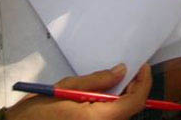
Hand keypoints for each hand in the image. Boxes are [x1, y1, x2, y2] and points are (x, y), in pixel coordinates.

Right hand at [5, 64, 152, 119]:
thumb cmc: (36, 113)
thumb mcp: (66, 88)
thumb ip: (97, 81)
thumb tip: (121, 71)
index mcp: (98, 119)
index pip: (134, 102)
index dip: (144, 83)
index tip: (143, 66)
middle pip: (130, 109)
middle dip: (134, 89)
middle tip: (131, 69)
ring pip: (120, 115)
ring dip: (123, 98)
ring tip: (116, 79)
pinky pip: (109, 118)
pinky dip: (112, 106)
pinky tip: (104, 94)